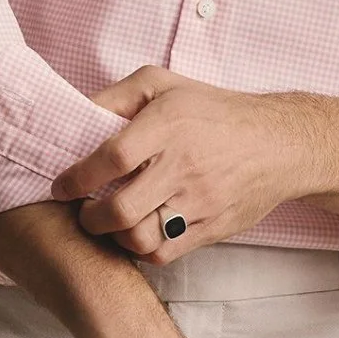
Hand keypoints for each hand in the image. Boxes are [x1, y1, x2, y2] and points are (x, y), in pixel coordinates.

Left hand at [50, 67, 297, 264]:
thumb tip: (75, 115)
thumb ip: (116, 96)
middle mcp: (184, 165)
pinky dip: (142, 248)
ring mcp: (200, 202)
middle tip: (82, 210)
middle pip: (120, 210)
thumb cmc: (212, 110)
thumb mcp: (162, 84)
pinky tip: (137, 231)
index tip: (61, 185)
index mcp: (168, 124)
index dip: (77, 178)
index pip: (112, 159)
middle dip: (89, 217)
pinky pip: (164, 253)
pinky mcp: (212, 228)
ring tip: (108, 223)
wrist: (277, 142)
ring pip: (140, 239)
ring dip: (114, 236)